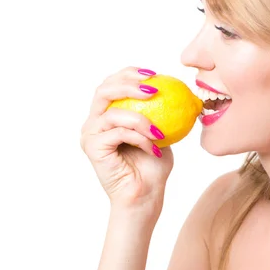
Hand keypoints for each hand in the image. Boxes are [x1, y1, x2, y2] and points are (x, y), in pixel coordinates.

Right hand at [80, 67, 172, 214]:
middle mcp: (93, 123)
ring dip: (140, 119)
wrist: (145, 196)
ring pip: (112, 112)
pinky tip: (155, 147)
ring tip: (159, 131)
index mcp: (106, 115)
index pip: (111, 84)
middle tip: (153, 89)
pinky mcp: (92, 148)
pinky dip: (139, 137)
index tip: (154, 74)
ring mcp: (90, 135)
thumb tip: (179, 88)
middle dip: (129, 83)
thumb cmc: (152, 167)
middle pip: (103, 90)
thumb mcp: (161, 132)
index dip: (129, 73)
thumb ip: (161, 111)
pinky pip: (118, 133)